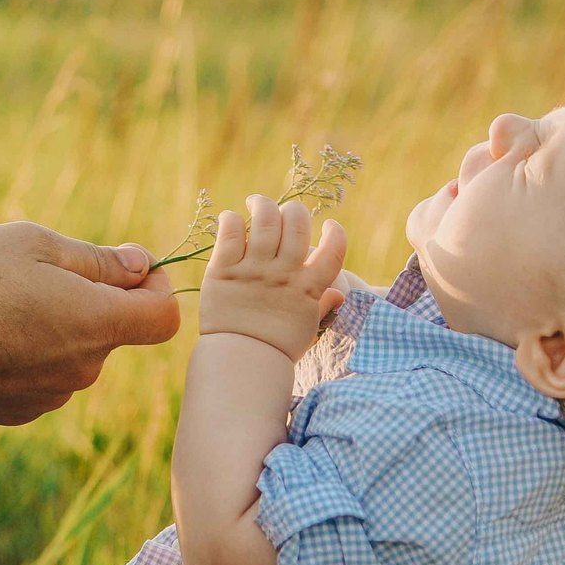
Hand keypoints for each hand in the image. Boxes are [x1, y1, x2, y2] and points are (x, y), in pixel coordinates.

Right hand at [0, 221, 181, 424]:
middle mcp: (85, 368)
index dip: (155, 287)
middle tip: (36, 273)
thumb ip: (95, 258)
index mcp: (97, 323)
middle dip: (93, 298)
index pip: (165, 316)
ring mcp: (53, 395)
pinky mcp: (22, 411)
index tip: (123, 267)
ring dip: (57, 325)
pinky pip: (44, 373)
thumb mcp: (29, 245)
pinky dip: (29, 353)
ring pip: (77, 350)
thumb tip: (141, 265)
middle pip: (116, 329)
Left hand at [198, 196, 346, 360]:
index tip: (330, 225)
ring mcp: (253, 270)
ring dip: (263, 205)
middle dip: (295, 211)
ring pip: (264, 220)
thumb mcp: (307, 328)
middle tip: (285, 213)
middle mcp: (283, 275)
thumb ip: (321, 306)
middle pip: (297, 224)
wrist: (240, 362)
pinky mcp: (224, 271)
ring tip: (256, 203)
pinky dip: (231, 220)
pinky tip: (231, 219)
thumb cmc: (276, 348)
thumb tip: (339, 294)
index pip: (332, 251)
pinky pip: (229, 233)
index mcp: (307, 289)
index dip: (335, 233)